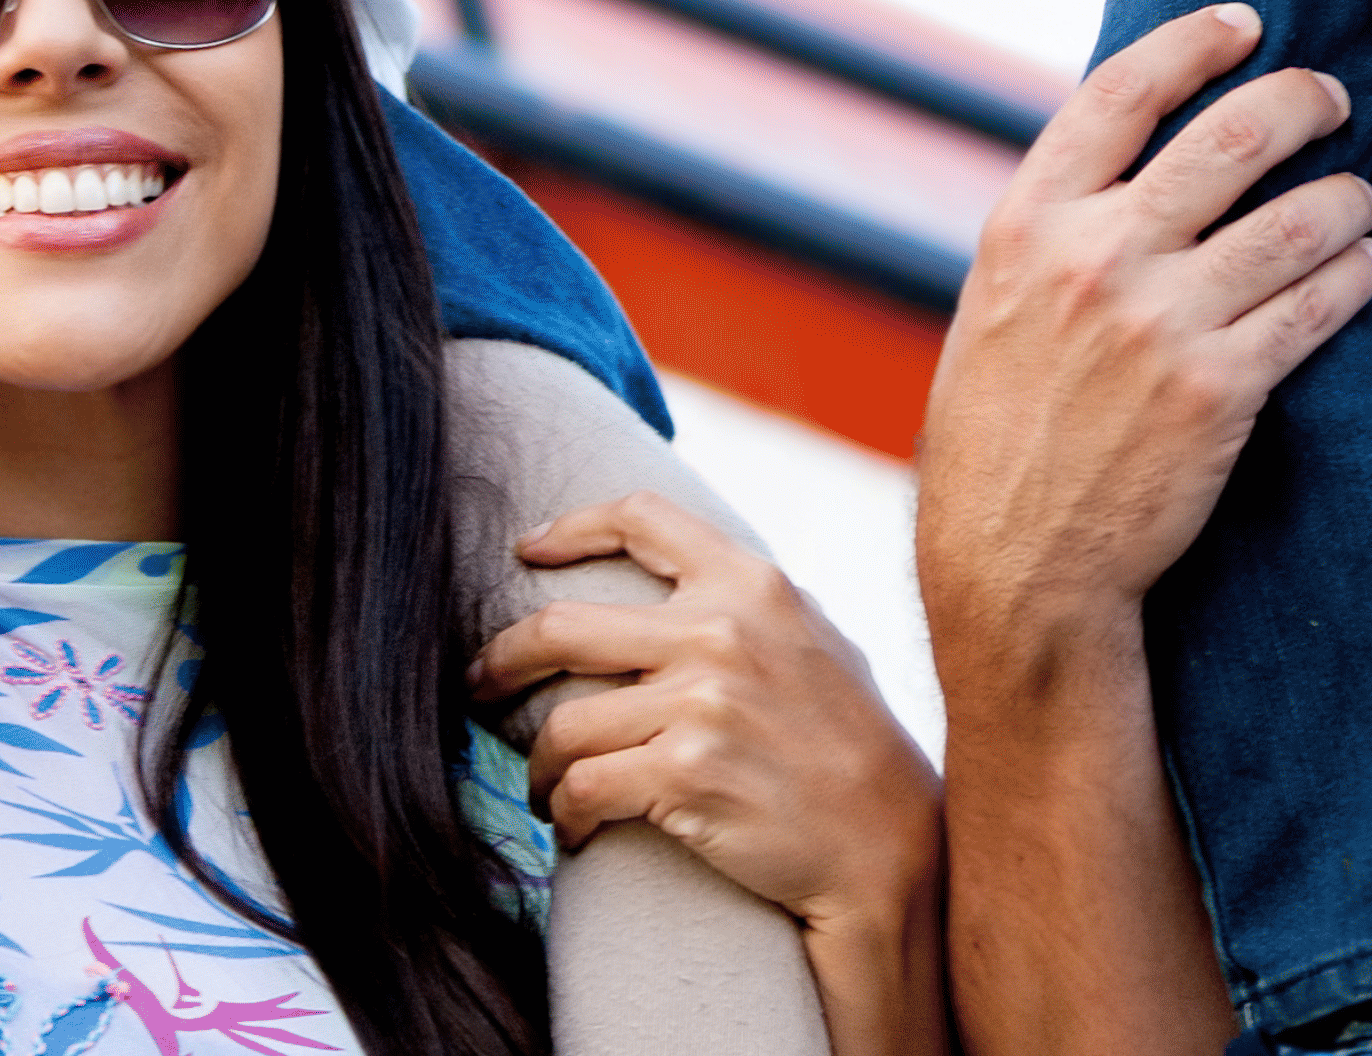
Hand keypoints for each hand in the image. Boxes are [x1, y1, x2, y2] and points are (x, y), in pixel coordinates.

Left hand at [478, 493, 944, 937]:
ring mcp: (702, 702)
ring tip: (540, 784)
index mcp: (753, 586)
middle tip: (478, 686)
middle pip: (559, 626)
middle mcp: (721, 632)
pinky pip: (582, 784)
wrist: (893, 854)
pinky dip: (563, 810)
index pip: (641, 518)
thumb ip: (746, 606)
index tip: (526, 551)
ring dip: (536, 763)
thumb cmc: (850, 751)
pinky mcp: (685, 773)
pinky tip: (571, 824)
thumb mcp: (814, 645)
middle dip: (500, 661)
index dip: (571, 528)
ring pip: (561, 723)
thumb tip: (668, 573)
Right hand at [913, 3, 1371, 683]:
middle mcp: (1092, 257)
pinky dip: (1355, 277)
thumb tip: (1140, 169)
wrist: (1014, 550)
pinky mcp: (1221, 387)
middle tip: (1331, 99)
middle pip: (1228, 138)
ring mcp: (1160, 321)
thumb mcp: (996, 303)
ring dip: (1346, 198)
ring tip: (1359, 200)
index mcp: (1025, 224)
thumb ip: (1060, 233)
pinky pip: (1316, 307)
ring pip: (1295, 220)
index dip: (1190, 44)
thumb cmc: (1001, 427)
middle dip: (1301, 102)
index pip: (1119, 95)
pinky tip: (1367, 269)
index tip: (1244, 23)